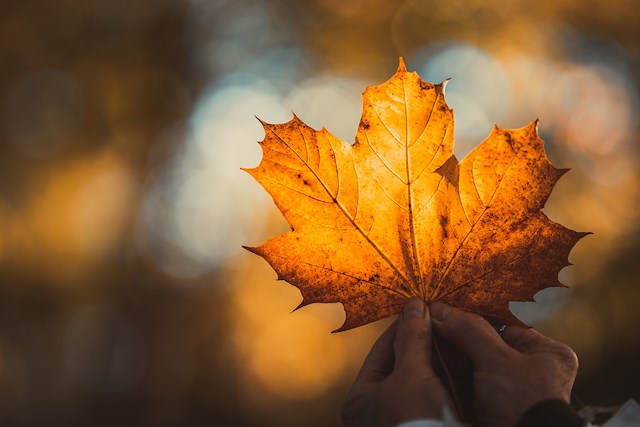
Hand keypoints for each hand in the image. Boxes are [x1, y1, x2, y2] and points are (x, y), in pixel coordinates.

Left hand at [342, 299, 450, 426]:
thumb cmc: (416, 420)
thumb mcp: (413, 373)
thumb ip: (412, 338)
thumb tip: (414, 305)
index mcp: (359, 398)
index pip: (381, 351)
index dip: (402, 327)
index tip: (419, 309)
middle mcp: (373, 410)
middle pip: (400, 365)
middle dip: (421, 344)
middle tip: (437, 322)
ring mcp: (396, 419)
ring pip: (417, 379)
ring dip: (434, 360)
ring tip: (450, 337)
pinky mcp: (420, 424)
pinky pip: (430, 395)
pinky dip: (442, 379)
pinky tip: (458, 362)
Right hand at [430, 302, 578, 426]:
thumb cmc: (523, 404)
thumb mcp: (496, 360)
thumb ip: (468, 330)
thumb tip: (439, 309)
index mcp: (544, 353)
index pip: (500, 324)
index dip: (468, 318)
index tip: (440, 311)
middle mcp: (530, 371)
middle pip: (482, 345)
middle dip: (453, 340)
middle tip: (426, 328)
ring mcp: (508, 393)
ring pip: (470, 366)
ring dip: (446, 360)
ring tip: (422, 346)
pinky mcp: (490, 410)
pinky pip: (465, 386)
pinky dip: (447, 379)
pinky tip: (427, 367)